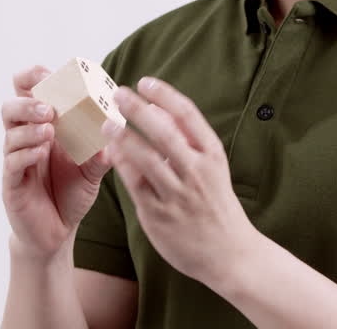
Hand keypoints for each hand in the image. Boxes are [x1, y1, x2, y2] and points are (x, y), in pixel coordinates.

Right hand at [1, 65, 113, 259]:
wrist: (57, 234)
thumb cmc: (71, 194)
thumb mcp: (93, 170)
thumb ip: (102, 151)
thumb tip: (119, 130)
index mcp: (45, 128)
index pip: (29, 93)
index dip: (34, 78)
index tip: (48, 74)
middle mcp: (26, 140)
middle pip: (11, 107)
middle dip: (28, 101)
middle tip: (50, 108)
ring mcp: (16, 161)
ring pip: (10, 133)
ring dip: (29, 126)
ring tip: (49, 129)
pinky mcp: (12, 184)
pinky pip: (12, 162)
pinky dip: (26, 153)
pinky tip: (41, 153)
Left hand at [105, 76, 258, 286]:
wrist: (231, 255)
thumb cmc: (216, 204)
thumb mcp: (211, 167)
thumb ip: (186, 139)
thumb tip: (157, 106)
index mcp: (212, 154)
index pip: (188, 114)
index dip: (164, 94)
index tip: (145, 81)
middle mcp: (196, 171)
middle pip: (164, 131)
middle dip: (138, 109)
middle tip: (118, 93)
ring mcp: (177, 194)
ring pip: (145, 157)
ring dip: (123, 136)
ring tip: (106, 122)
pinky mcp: (159, 215)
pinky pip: (135, 184)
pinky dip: (122, 165)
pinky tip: (110, 152)